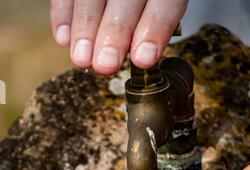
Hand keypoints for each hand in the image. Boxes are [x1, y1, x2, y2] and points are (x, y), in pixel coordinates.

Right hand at [50, 0, 187, 73]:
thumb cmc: (146, 0)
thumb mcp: (162, 4)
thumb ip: (154, 24)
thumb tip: (140, 56)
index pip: (165, 2)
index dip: (154, 30)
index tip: (142, 59)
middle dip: (114, 33)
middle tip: (105, 64)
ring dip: (84, 29)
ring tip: (82, 59)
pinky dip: (63, 14)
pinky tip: (64, 40)